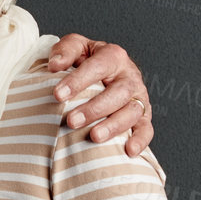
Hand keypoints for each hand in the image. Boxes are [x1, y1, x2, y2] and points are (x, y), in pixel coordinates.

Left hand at [47, 35, 153, 156]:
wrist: (102, 73)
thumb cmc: (85, 61)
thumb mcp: (75, 48)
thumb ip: (65, 51)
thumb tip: (55, 65)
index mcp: (113, 57)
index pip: (99, 66)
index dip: (78, 80)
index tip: (57, 95)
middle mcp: (129, 77)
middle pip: (119, 92)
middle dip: (95, 108)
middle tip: (71, 121)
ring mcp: (138, 97)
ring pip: (132, 112)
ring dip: (114, 125)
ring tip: (94, 136)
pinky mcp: (143, 116)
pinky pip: (146, 129)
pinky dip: (140, 140)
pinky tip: (128, 151)